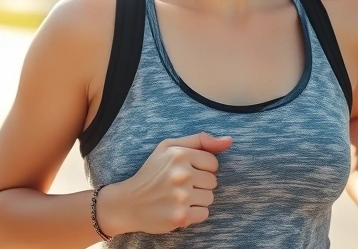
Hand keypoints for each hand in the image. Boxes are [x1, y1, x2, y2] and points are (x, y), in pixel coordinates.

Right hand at [108, 132, 231, 234]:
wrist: (128, 202)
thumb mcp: (168, 147)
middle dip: (200, 184)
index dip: (201, 168)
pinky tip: (179, 208)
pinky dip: (194, 213)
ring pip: (210, 198)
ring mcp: (181, 197)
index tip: (186, 171)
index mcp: (179, 154)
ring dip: (198, 199)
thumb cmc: (151, 173)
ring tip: (179, 197)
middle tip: (179, 186)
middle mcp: (181, 174)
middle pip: (213, 181)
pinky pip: (204, 213)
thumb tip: (229, 141)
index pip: (213, 162)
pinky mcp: (181, 216)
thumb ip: (199, 141)